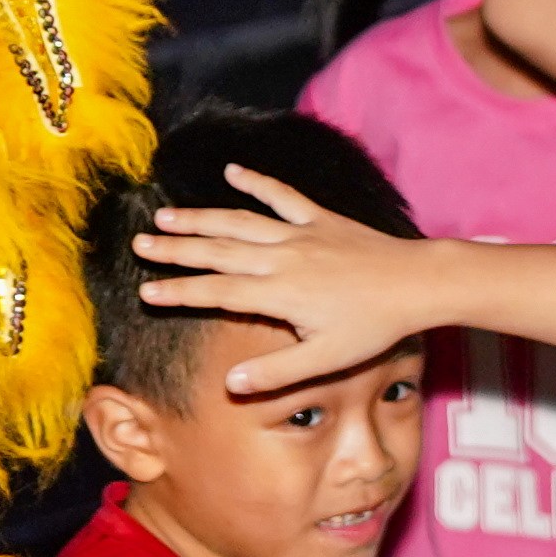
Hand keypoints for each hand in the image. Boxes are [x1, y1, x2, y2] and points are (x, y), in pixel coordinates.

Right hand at [130, 168, 438, 402]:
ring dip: (201, 217)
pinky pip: (282, 197)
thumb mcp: (326, 359)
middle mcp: (282, 258)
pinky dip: (256, 183)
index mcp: (280, 293)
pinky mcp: (321, 218)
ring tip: (166, 215)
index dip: (179, 292)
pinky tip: (232, 172)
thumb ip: (276, 373)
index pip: (217, 292)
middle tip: (139, 244)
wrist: (417, 283)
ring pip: (240, 222)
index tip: (145, 291)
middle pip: (218, 250)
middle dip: (175, 249)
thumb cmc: (373, 327)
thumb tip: (230, 384)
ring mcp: (301, 233)